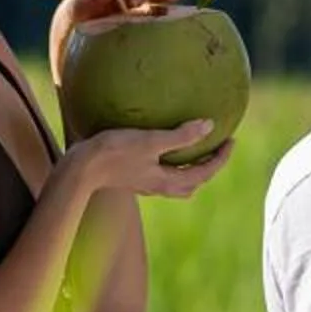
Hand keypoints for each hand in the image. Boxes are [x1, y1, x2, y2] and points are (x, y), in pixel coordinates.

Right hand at [69, 122, 232, 199]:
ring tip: (193, 148)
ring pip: (175, 182)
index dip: (221, 159)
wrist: (79, 168)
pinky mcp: (131, 177)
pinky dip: (169, 162)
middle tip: (216, 147)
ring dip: (188, 168)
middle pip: (191, 183)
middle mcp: (158, 186)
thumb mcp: (150, 141)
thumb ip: (180, 135)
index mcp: (167, 181)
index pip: (203, 173)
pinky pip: (159, 172)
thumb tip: (208, 125)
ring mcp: (144, 183)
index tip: (231, 140)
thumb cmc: (114, 153)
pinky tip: (160, 144)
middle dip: (207, 168)